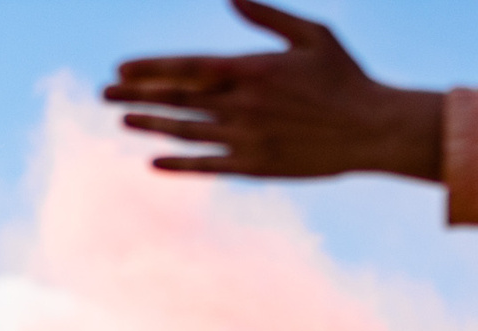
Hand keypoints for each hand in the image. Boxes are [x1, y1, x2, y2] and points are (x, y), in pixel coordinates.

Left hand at [103, 0, 443, 181]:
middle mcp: (240, 105)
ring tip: (122, 120)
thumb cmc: (346, 76)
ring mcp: (244, 138)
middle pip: (176, 99)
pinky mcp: (254, 166)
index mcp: (251, 69)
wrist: (373, 129)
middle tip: (104, 95)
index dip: (150, 69)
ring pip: (186, 131)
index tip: (120, 70)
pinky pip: (207, 165)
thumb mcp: (312, 34)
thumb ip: (268, 17)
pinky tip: (153, 161)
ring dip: (150, 125)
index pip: (187, 67)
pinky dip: (179, 163)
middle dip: (137, 96)